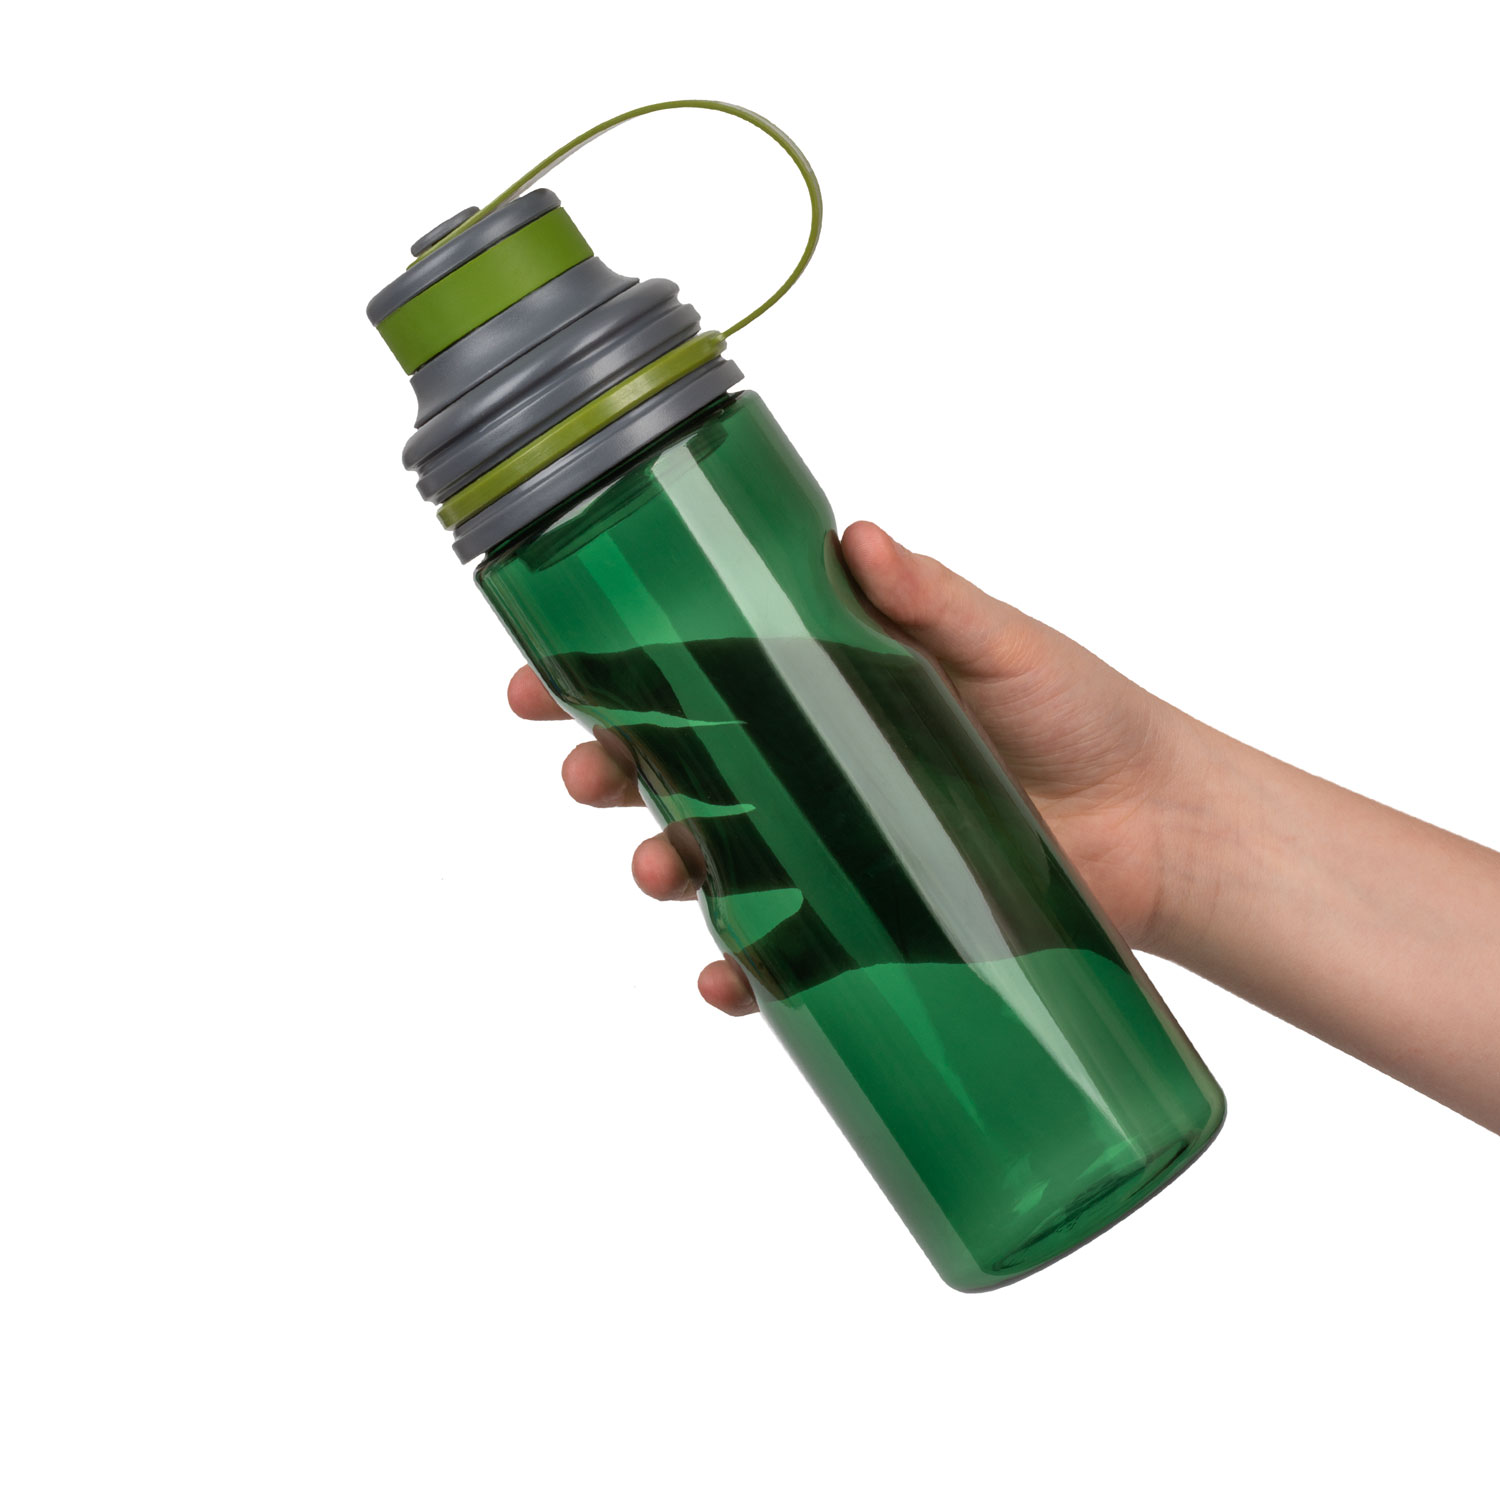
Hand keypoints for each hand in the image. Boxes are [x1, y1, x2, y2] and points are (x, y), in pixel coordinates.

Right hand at [507, 520, 1201, 1016]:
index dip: (605, 675)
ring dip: (660, 865)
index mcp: (818, 683)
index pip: (689, 673)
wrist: (1156, 824)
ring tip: (658, 864)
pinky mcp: (866, 922)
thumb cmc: (1081, 716)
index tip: (542, 677)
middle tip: (586, 770)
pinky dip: (742, 972)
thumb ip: (932, 599)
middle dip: (606, 770)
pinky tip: (725, 980)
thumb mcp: (1001, 645)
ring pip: (709, 860)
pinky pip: (780, 953)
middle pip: (671, 769)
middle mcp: (806, 766)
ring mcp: (828, 849)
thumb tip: (861, 538)